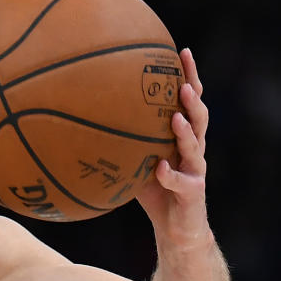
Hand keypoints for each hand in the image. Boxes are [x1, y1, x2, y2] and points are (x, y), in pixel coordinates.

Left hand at [136, 48, 212, 246]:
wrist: (176, 229)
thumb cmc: (154, 190)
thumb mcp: (135, 159)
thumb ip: (121, 138)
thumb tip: (81, 115)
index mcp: (182, 135)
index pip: (189, 100)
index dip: (189, 75)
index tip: (181, 51)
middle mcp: (193, 149)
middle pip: (200, 116)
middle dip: (194, 96)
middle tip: (184, 80)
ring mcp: (196, 170)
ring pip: (196, 146)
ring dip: (186, 131)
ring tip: (177, 117)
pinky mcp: (193, 193)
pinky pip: (182, 182)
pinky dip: (170, 175)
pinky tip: (160, 168)